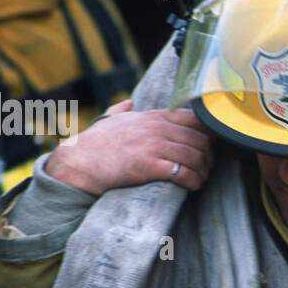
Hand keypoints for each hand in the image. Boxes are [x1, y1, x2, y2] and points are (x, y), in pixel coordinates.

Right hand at [45, 99, 215, 194]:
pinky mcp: (149, 165)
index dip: (207, 133)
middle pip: (200, 139)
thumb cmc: (93, 145)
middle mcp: (156, 128)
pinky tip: (193, 186)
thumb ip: (121, 110)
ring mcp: (153, 145)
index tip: (209, 146)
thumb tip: (128, 102)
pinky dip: (193, 181)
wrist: (77, 164)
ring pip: (196, 156)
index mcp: (152, 116)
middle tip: (208, 166)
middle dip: (209, 155)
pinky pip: (183, 172)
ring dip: (204, 170)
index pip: (194, 118)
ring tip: (201, 178)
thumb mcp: (109, 120)